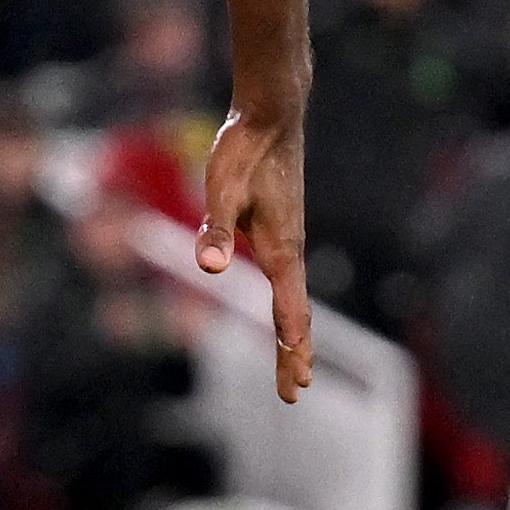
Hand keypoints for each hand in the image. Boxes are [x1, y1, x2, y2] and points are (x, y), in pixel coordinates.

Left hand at [196, 107, 317, 402]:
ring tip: (296, 364)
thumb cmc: (244, 151)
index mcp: (281, 248)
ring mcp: (287, 240)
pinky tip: (282, 315)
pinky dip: (288, 308)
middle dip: (293, 354)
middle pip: (293, 313)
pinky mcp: (280, 229)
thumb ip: (216, 231)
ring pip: (292, 299)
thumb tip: (211, 268)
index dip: (292, 344)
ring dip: (293, 335)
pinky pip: (287, 281)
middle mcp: (289, 249)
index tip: (299, 378)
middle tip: (295, 392)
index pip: (289, 308)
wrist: (270, 116)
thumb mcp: (221, 190)